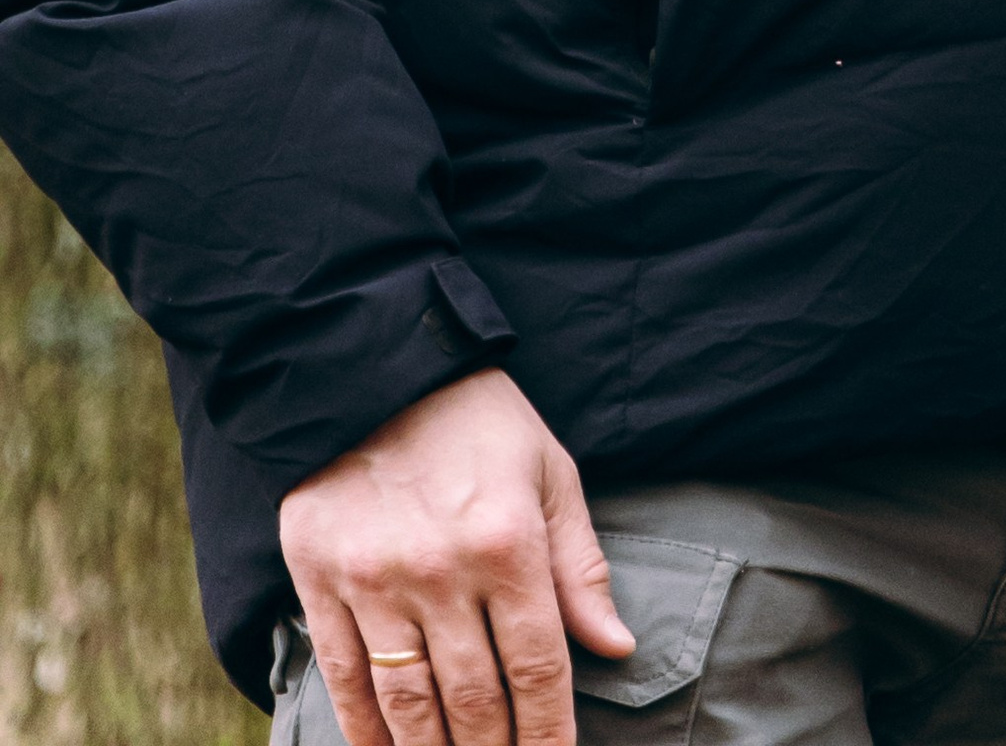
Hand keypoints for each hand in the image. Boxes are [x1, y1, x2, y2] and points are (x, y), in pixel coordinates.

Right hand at [280, 369, 632, 745]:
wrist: (372, 366)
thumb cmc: (477, 420)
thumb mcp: (548, 471)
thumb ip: (580, 565)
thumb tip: (616, 647)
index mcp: (508, 540)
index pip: (537, 666)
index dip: (549, 732)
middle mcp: (441, 569)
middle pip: (475, 700)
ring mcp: (375, 580)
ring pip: (409, 705)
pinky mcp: (319, 581)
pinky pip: (344, 679)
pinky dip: (365, 732)